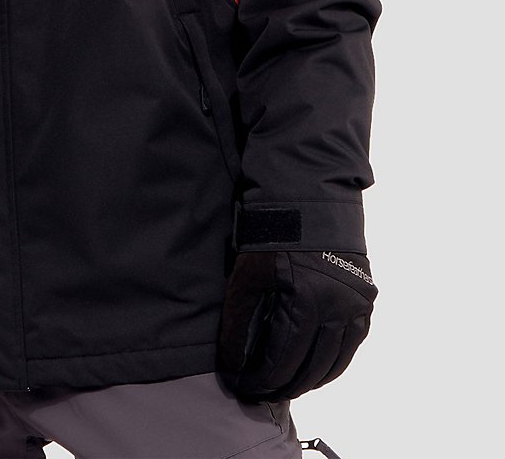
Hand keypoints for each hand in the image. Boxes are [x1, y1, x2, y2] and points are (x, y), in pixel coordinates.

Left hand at [217, 249, 376, 399]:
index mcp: (304, 300)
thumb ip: (239, 322)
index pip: (281, 358)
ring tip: (286, 387)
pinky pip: (350, 347)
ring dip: (309, 381)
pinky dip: (332, 365)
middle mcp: (336, 307)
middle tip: (262, 394)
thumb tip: (233, 365)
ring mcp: (355, 305)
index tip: (244, 387)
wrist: (307, 205)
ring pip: (333, 363)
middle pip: (309, 367)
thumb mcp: (247, 277)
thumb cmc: (271, 240)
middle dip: (282, 386)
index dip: (260, 378)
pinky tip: (314, 371)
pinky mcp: (365, 301)